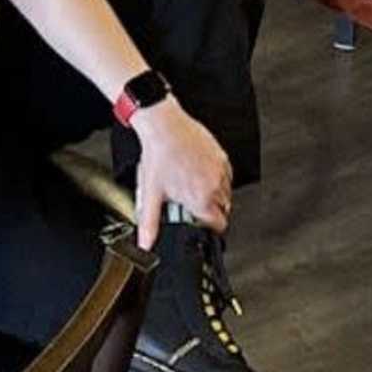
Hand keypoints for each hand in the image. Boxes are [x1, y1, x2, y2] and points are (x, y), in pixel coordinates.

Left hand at [127, 98, 233, 238]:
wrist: (164, 127)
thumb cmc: (158, 157)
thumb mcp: (150, 195)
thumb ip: (149, 225)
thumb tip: (145, 244)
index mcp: (201, 199)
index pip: (218, 225)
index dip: (209, 227)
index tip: (201, 222)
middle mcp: (215, 186)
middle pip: (223, 210)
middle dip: (209, 210)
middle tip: (190, 202)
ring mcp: (220, 170)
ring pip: (225, 192)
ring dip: (213, 194)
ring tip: (192, 185)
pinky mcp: (222, 156)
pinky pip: (226, 174)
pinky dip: (216, 177)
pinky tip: (198, 172)